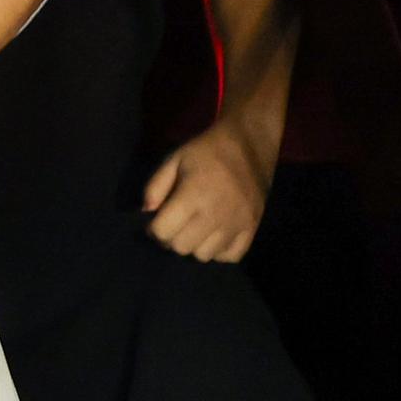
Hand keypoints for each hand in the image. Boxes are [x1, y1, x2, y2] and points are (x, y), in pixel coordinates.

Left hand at [142, 122, 272, 263]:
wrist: (249, 144)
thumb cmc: (206, 151)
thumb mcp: (173, 160)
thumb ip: (154, 187)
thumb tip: (146, 212)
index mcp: (194, 195)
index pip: (163, 231)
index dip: (153, 228)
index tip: (156, 219)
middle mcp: (216, 214)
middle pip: (181, 247)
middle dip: (171, 238)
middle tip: (174, 224)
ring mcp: (238, 223)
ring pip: (204, 255)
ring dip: (194, 245)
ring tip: (195, 228)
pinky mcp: (253, 227)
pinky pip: (231, 256)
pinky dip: (219, 251)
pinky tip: (214, 235)